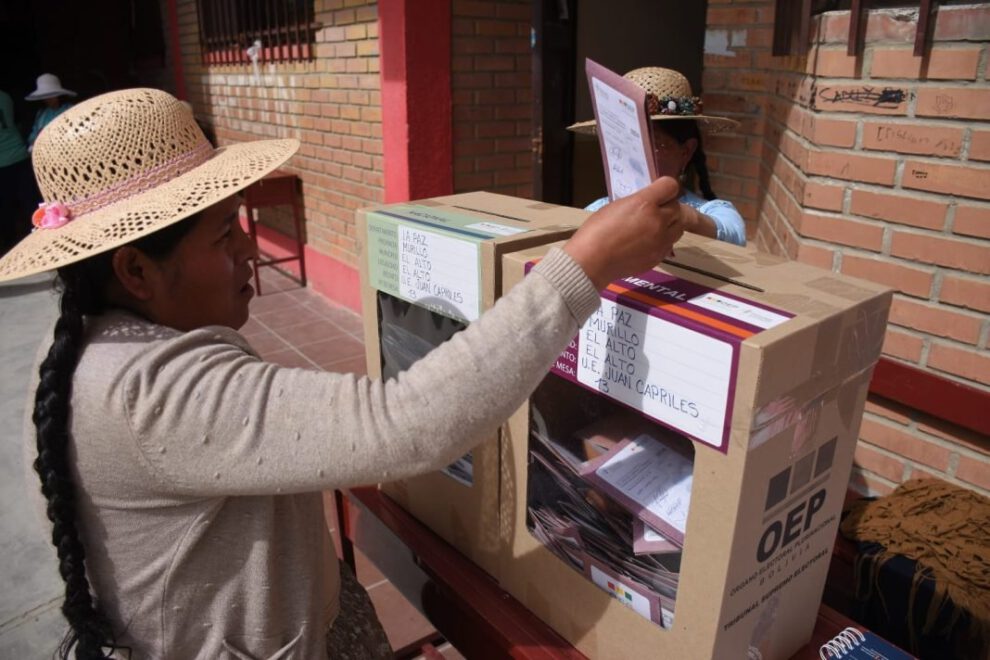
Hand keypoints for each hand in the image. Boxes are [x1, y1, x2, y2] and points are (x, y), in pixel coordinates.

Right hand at [563, 177, 685, 289]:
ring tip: (653, 227)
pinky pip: (670, 243)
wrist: (592, 262)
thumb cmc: (596, 231)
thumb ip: (639, 202)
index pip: (671, 186)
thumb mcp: (617, 206)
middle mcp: (658, 220)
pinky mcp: (659, 256)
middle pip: (678, 207)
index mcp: (644, 203)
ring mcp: (661, 240)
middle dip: (668, 207)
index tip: (659, 193)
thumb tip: (651, 204)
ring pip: (679, 227)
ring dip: (670, 224)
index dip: (666, 189)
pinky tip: (648, 242)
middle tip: (654, 211)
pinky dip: (664, 240)